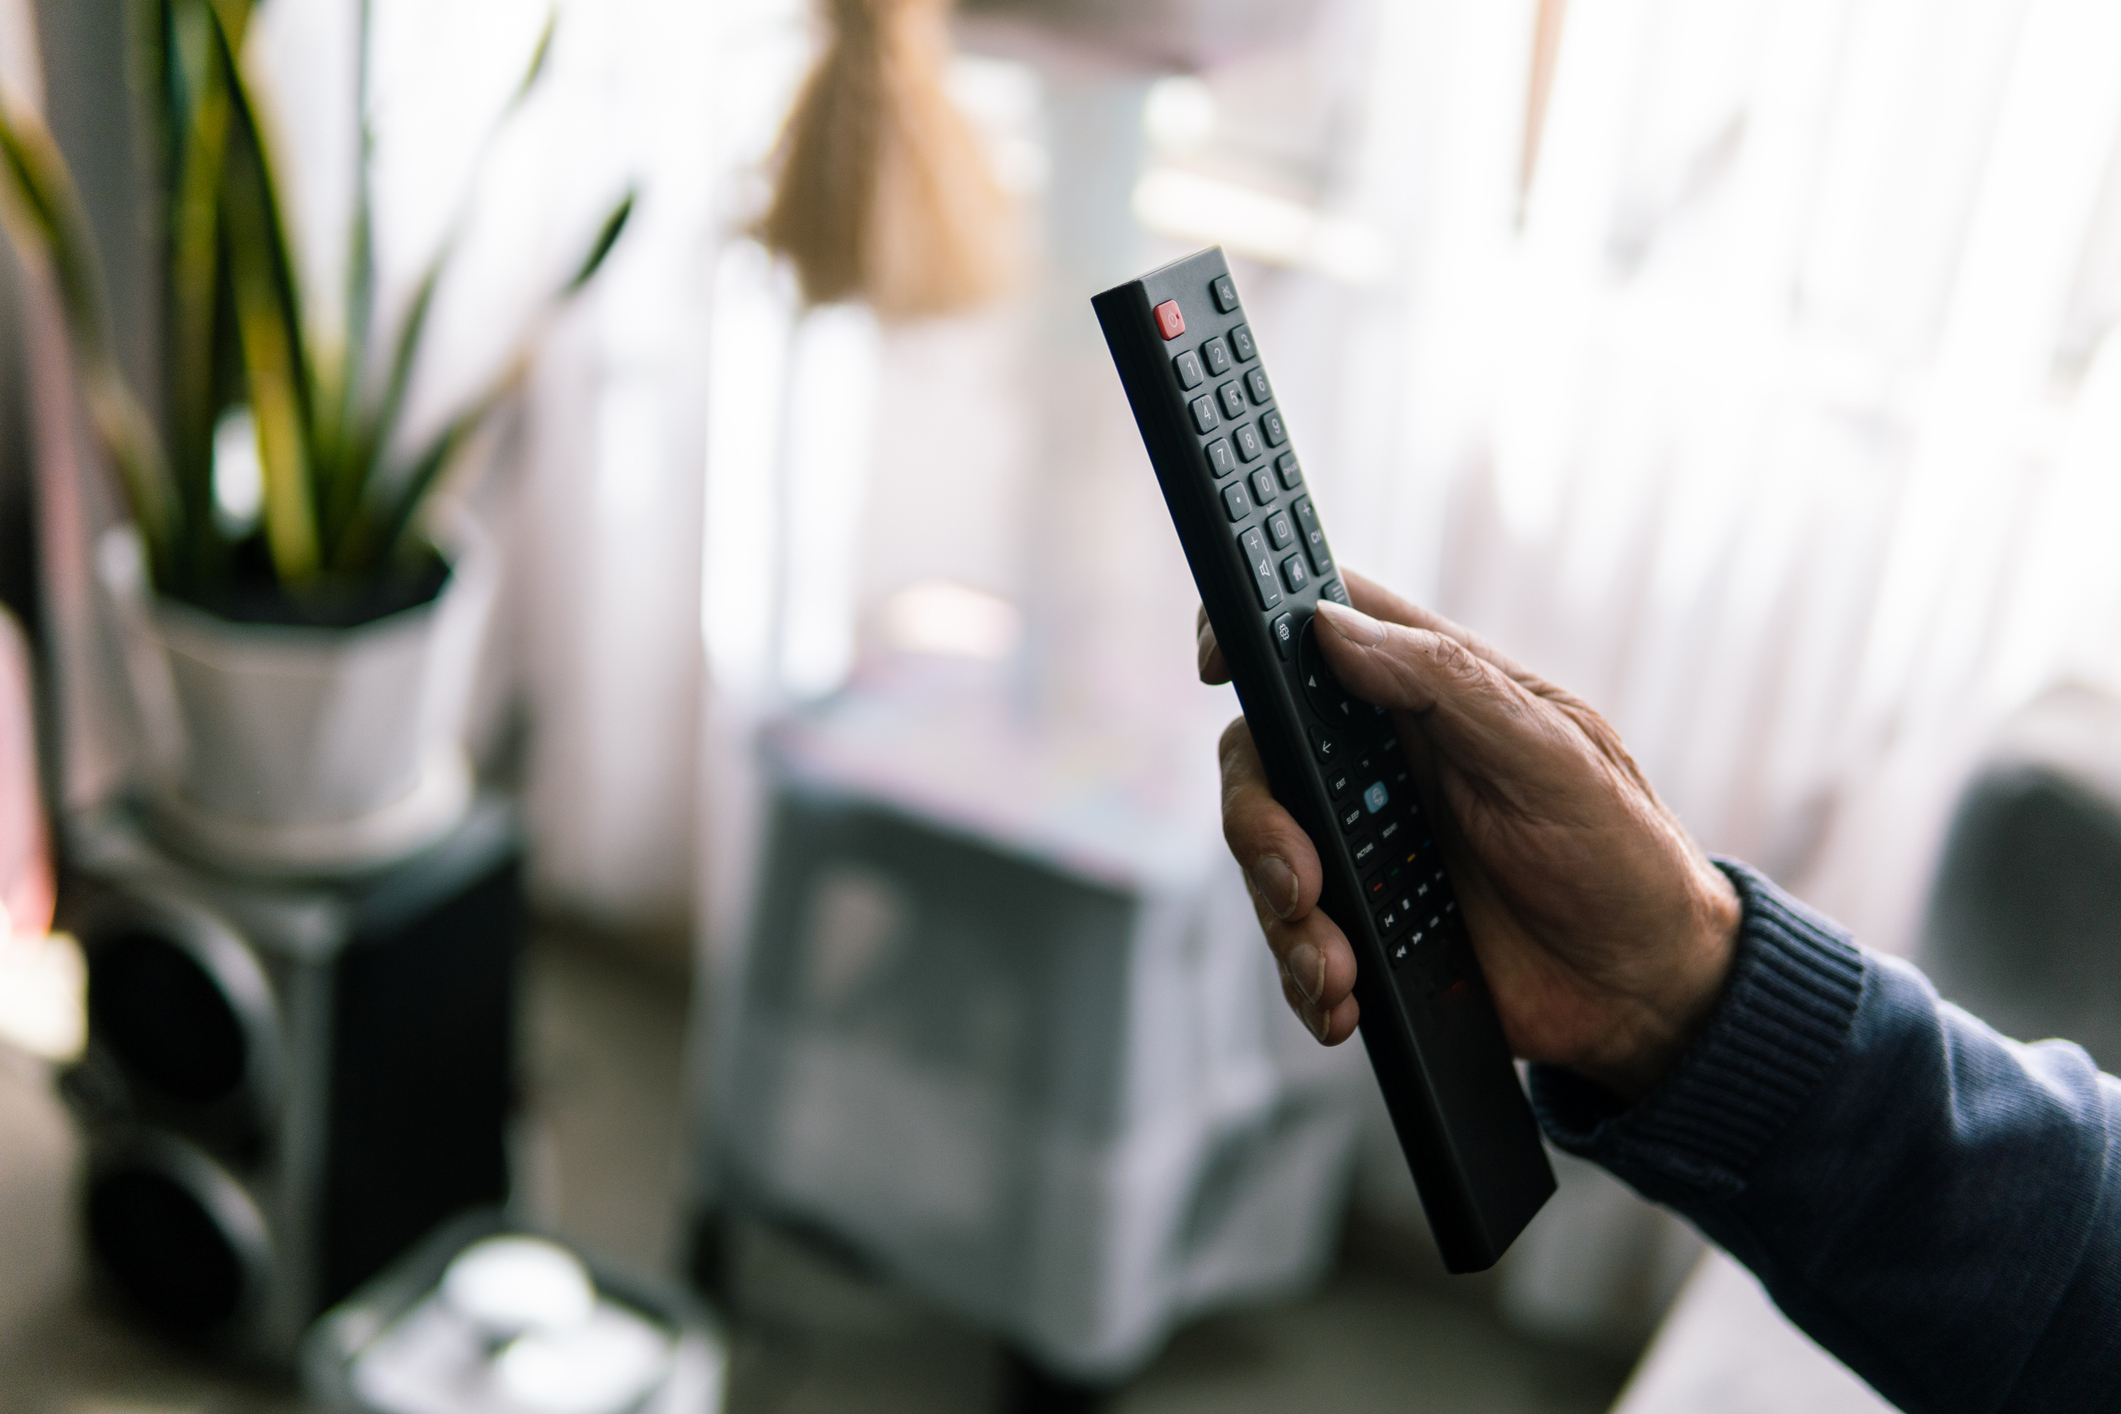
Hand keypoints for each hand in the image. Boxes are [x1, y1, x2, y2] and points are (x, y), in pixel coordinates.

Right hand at [1201, 571, 1739, 1100]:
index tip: (1217, 665)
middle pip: (1261, 755)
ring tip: (1339, 969)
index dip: (1251, 629)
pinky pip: (1295, 942)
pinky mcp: (1364, 923)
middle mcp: (1379, 761)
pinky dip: (1303, 979)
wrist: (1645, 992)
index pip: (1318, 627)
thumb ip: (1447, 682)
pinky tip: (1345, 1002)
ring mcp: (1365, 843)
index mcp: (1426, 694)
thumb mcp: (1552, 754)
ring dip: (1285, 919)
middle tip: (1302, 878)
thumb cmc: (1618, 850)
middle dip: (1259, 823)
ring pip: (1264, 856)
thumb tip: (1333, 626)